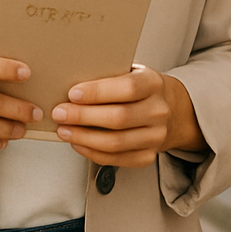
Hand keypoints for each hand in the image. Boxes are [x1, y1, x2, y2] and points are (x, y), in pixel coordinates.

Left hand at [50, 67, 205, 167]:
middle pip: (119, 118)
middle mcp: (158, 111)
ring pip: (116, 142)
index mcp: (154, 84)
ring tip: (64, 130)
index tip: (73, 93)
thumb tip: (70, 80)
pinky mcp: (148, 155)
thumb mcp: (131, 72)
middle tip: (60, 112)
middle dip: (83, 116)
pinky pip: (117, 159)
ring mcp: (156, 136)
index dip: (98, 92)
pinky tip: (78, 143)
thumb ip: (109, 75)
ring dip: (84, 137)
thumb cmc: (141, 88)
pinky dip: (93, 152)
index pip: (127, 88)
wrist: (170, 109)